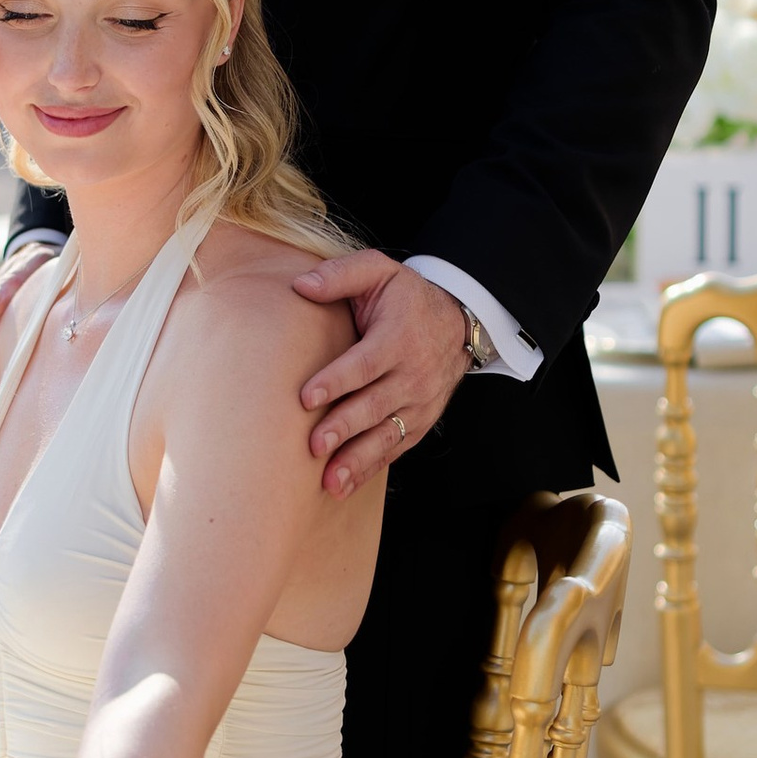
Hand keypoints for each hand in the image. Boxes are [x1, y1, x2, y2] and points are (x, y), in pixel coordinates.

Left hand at [290, 251, 472, 497]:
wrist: (455, 320)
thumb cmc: (404, 296)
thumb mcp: (378, 271)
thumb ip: (340, 275)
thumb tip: (300, 285)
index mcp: (399, 338)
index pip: (365, 364)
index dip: (336, 381)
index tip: (307, 397)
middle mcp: (413, 374)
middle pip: (375, 405)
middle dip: (344, 427)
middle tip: (314, 445)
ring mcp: (420, 402)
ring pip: (386, 435)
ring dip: (357, 459)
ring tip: (329, 481)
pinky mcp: (420, 422)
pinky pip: (395, 448)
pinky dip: (370, 468)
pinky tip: (343, 486)